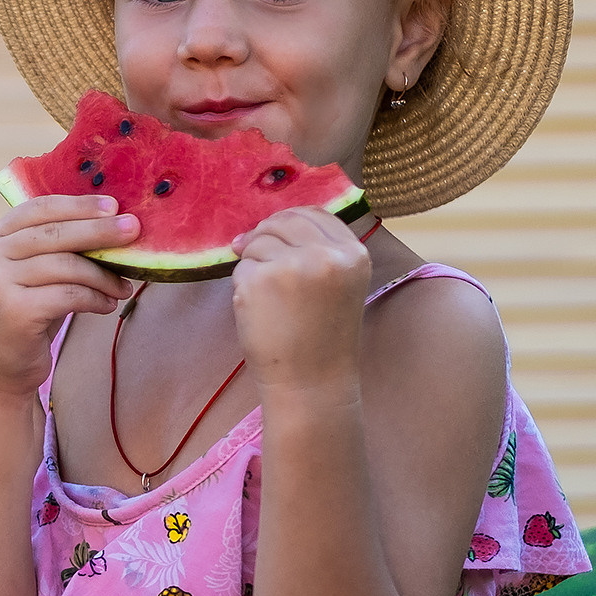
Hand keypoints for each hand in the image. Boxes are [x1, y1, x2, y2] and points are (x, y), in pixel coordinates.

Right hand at [0, 195, 138, 400]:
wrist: (2, 369)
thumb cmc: (29, 314)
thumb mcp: (37, 273)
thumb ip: (58, 246)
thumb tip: (114, 220)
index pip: (40, 209)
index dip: (79, 205)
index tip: (114, 205)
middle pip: (55, 233)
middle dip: (100, 231)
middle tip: (134, 229)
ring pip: (66, 266)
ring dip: (103, 275)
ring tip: (124, 286)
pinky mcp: (13, 311)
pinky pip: (69, 295)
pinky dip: (95, 299)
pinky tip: (108, 305)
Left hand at [232, 207, 370, 399]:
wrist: (311, 381)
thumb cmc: (322, 337)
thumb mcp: (338, 285)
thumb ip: (318, 251)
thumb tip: (266, 226)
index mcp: (353, 253)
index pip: (314, 213)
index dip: (289, 222)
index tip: (277, 239)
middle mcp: (326, 254)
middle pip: (282, 221)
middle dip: (265, 239)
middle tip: (264, 269)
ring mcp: (292, 265)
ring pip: (257, 242)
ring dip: (254, 265)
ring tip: (270, 299)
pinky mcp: (260, 279)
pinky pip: (241, 268)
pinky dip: (242, 286)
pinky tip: (259, 311)